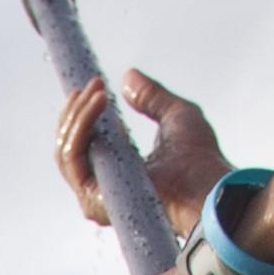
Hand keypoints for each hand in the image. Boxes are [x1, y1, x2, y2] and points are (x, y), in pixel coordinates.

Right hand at [53, 66, 231, 239]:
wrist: (207, 185)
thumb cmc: (201, 161)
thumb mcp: (176, 115)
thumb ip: (152, 97)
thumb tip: (129, 76)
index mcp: (117, 173)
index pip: (84, 145)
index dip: (81, 115)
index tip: (89, 88)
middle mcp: (101, 188)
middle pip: (68, 147)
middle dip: (76, 110)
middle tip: (93, 84)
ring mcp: (94, 196)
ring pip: (65, 150)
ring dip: (77, 114)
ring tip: (98, 90)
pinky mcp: (92, 199)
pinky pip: (72, 157)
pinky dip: (80, 125)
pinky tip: (98, 102)